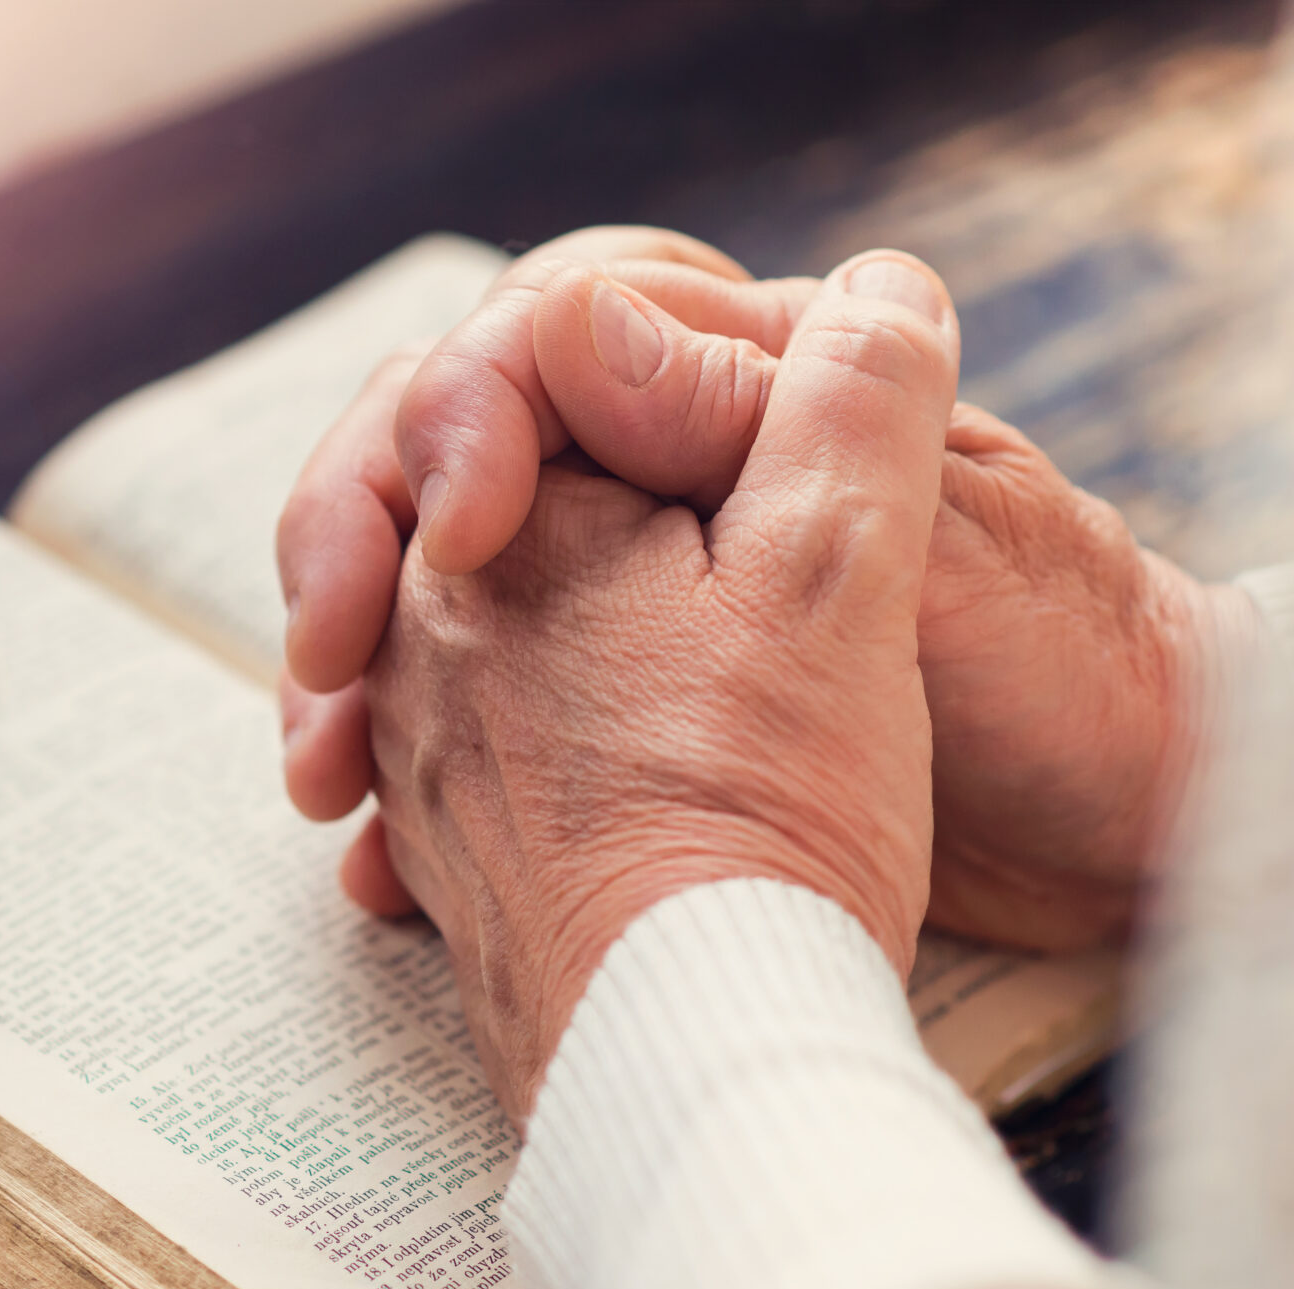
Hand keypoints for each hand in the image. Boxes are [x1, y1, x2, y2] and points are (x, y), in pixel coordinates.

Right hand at [282, 226, 1255, 948]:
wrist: (1078, 836)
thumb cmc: (1019, 682)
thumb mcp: (889, 543)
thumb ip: (770, 418)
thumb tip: (580, 316)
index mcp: (715, 411)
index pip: (512, 360)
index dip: (449, 428)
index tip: (454, 533)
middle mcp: (636, 498)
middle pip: (417, 475)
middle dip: (346, 556)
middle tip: (327, 665)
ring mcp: (594, 613)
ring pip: (407, 603)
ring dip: (346, 677)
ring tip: (325, 777)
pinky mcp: (586, 725)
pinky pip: (437, 723)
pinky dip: (392, 779)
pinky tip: (376, 857)